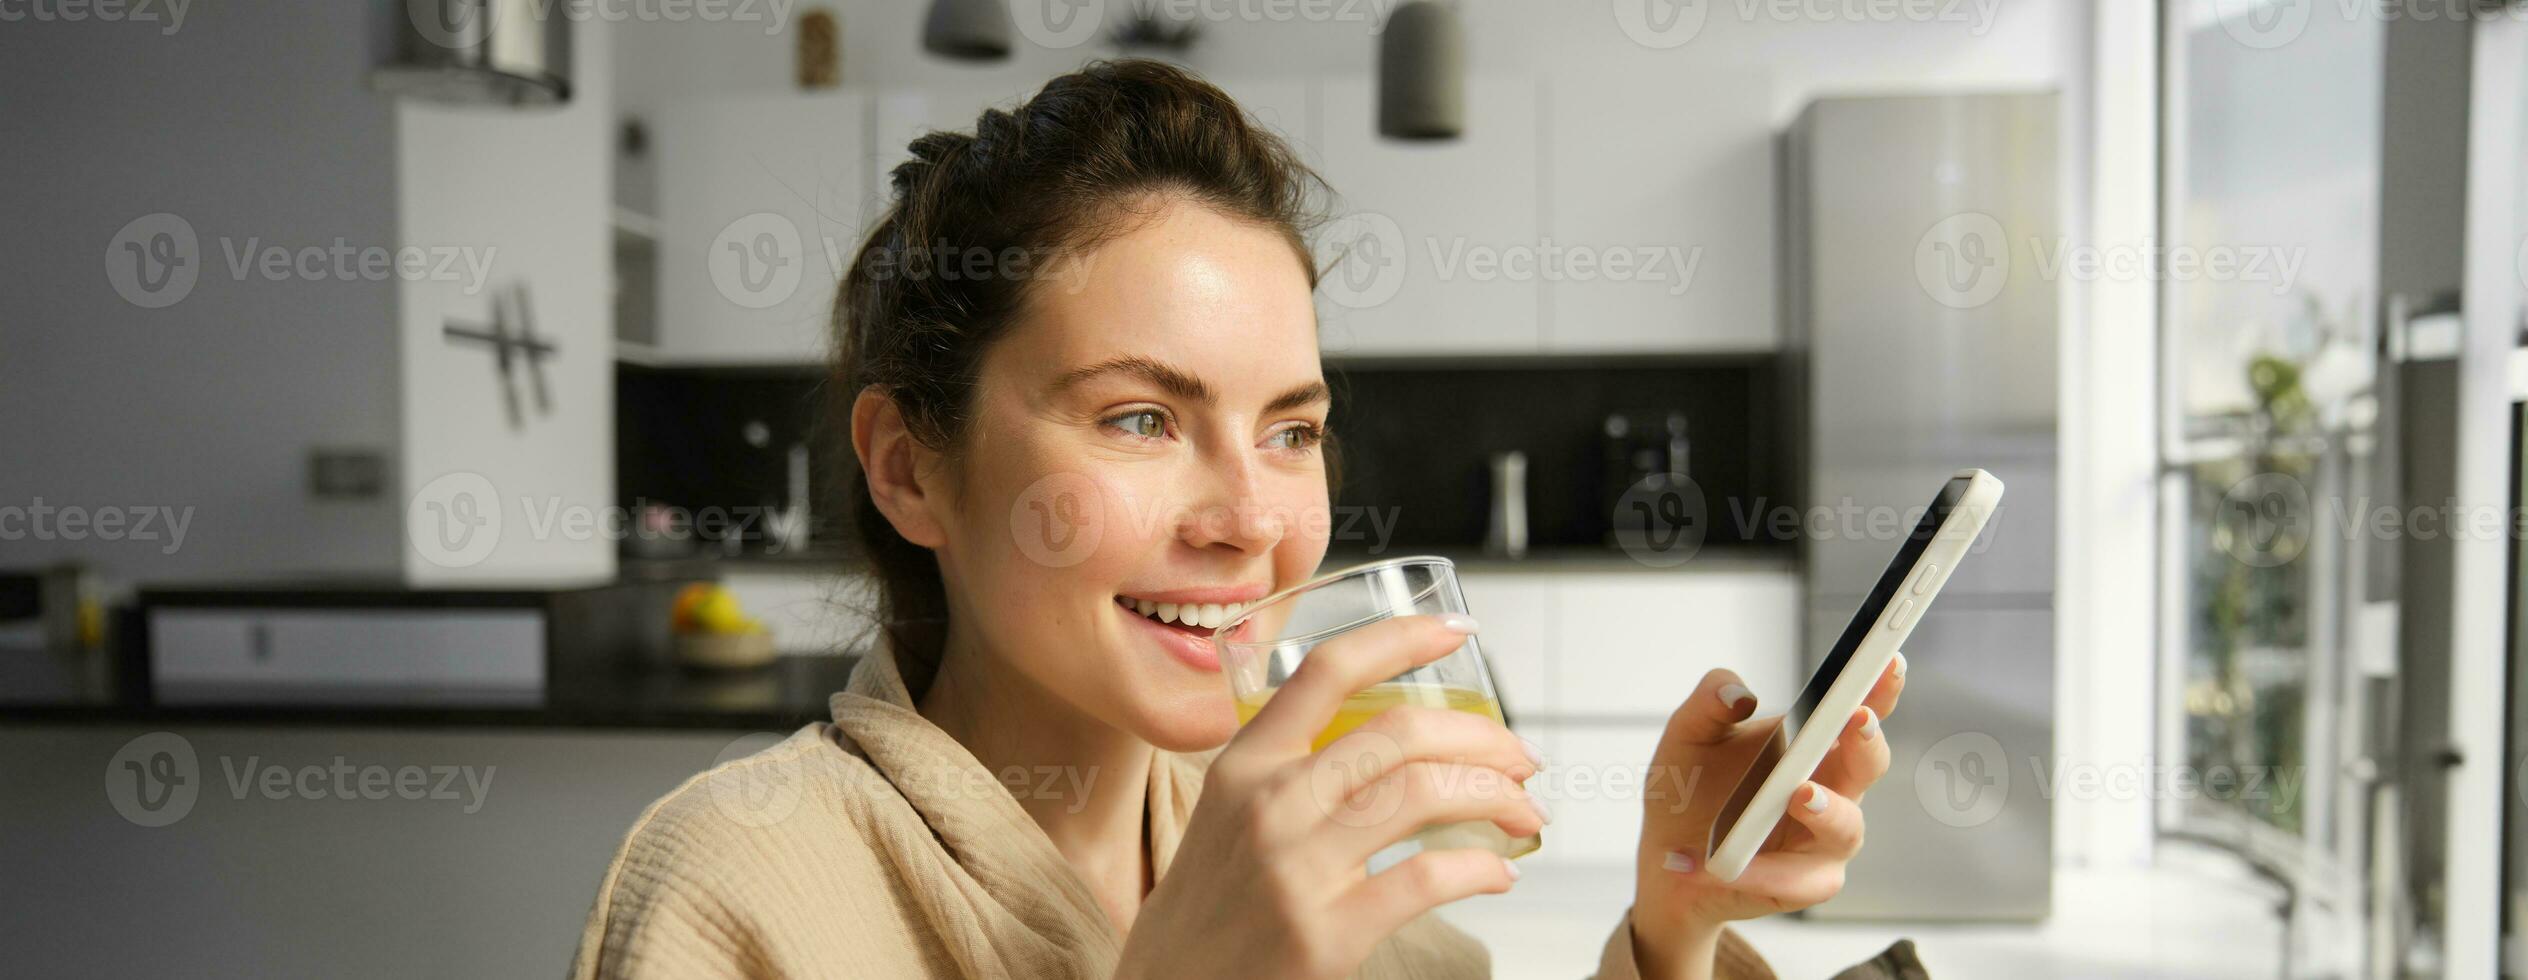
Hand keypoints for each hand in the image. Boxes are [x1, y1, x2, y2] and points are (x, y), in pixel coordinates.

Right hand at [1115, 614, 1547, 979]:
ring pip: (1423, 796)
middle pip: (1399, 733)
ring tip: (1523, 811)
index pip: (1328, 670)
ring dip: (1495, 797)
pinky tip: (1498, 874)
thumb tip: (1390, 736)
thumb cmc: (1211, 902)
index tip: (1456, 631)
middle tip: (1520, 757)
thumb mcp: (1229, 811)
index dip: (1401, 638)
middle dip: (1481, 737)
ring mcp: (1297, 868)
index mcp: (1246, 762)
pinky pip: (1426, 879)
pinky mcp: (1326, 932)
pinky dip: (1480, 870)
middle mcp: (1271, 803)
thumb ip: (1289, 765)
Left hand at [1625, 655, 1907, 977]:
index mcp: (1812, 744)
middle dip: (1867, 741)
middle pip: (1868, 763)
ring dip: (1827, 811)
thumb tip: (1740, 695)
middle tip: (1856, 719)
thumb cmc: (1691, 791)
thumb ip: (1708, 702)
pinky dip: (1762, 872)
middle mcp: (1831, 788)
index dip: (1879, 687)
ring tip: (1800, 794)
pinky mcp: (1804, 882)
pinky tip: (1727, 865)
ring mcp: (1823, 838)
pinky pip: (1798, 880)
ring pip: (1846, 826)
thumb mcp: (1687, 736)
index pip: (1857, 710)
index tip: (1889, 661)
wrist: (1668, 858)